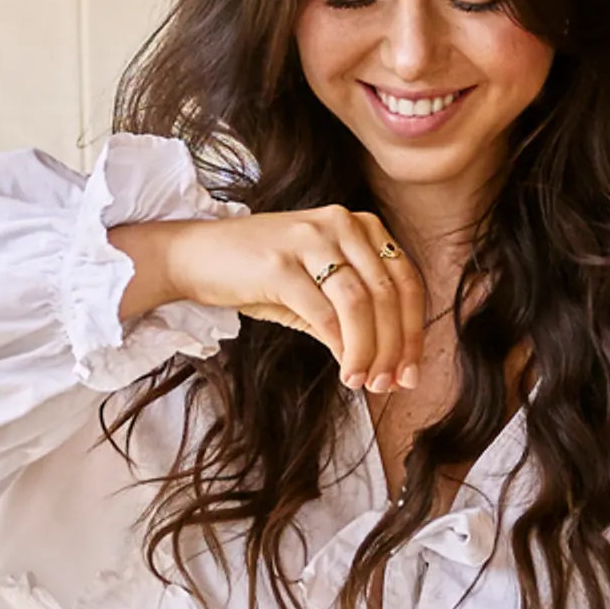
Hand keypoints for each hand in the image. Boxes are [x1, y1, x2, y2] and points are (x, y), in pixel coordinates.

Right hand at [119, 208, 429, 393]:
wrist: (195, 255)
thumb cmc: (259, 274)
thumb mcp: (318, 288)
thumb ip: (355, 316)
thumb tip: (391, 367)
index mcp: (360, 225)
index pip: (405, 281)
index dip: (414, 332)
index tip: (411, 372)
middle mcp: (341, 223)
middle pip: (389, 294)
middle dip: (396, 348)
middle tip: (389, 385)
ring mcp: (310, 239)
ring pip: (361, 304)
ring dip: (369, 351)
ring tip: (363, 382)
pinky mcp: (280, 263)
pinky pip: (324, 312)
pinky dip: (341, 347)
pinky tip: (343, 370)